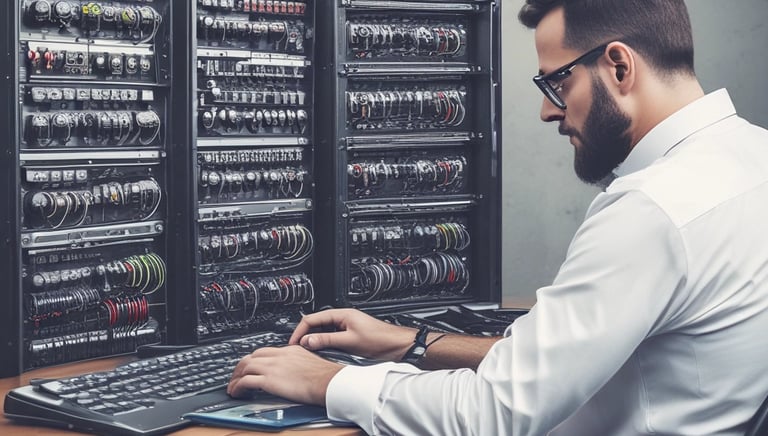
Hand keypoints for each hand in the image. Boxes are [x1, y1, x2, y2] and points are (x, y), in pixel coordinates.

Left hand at [227, 345, 342, 404]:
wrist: (329, 382)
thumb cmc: (326, 376)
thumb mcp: (312, 362)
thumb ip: (300, 364)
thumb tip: (298, 372)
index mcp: (291, 350)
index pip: (266, 351)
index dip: (255, 359)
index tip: (252, 366)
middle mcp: (280, 356)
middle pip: (252, 356)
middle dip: (242, 366)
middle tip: (238, 375)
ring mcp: (273, 367)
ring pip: (245, 366)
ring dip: (236, 376)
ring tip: (233, 386)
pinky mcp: (269, 380)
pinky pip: (246, 381)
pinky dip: (238, 386)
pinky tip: (236, 392)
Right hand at [289, 308, 415, 360]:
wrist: (397, 345)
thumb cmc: (380, 339)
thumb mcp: (349, 341)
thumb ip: (327, 340)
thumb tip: (308, 341)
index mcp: (341, 314)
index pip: (312, 319)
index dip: (300, 331)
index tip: (293, 342)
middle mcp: (342, 318)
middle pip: (316, 324)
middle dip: (305, 336)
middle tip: (297, 348)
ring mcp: (345, 327)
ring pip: (323, 332)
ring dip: (314, 341)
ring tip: (307, 352)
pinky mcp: (349, 335)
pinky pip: (331, 338)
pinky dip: (323, 344)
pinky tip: (321, 353)